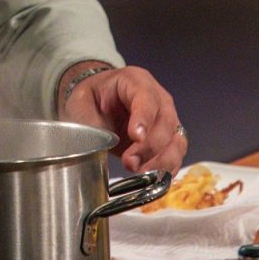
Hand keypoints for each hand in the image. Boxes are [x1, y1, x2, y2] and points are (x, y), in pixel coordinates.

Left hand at [58, 64, 185, 173]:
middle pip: (165, 122)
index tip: (136, 137)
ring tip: (140, 173)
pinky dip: (167, 169)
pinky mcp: (169, 139)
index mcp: (135, 81)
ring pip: (176, 141)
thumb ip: (91, 123)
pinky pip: (177, 155)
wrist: (96, 105)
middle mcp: (158, 97)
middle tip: (129, 163)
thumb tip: (102, 147)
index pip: (146, 97)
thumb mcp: (81, 104)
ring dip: (161, 161)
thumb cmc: (90, 100)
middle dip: (149, 147)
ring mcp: (167, 118)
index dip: (144, 118)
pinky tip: (152, 178)